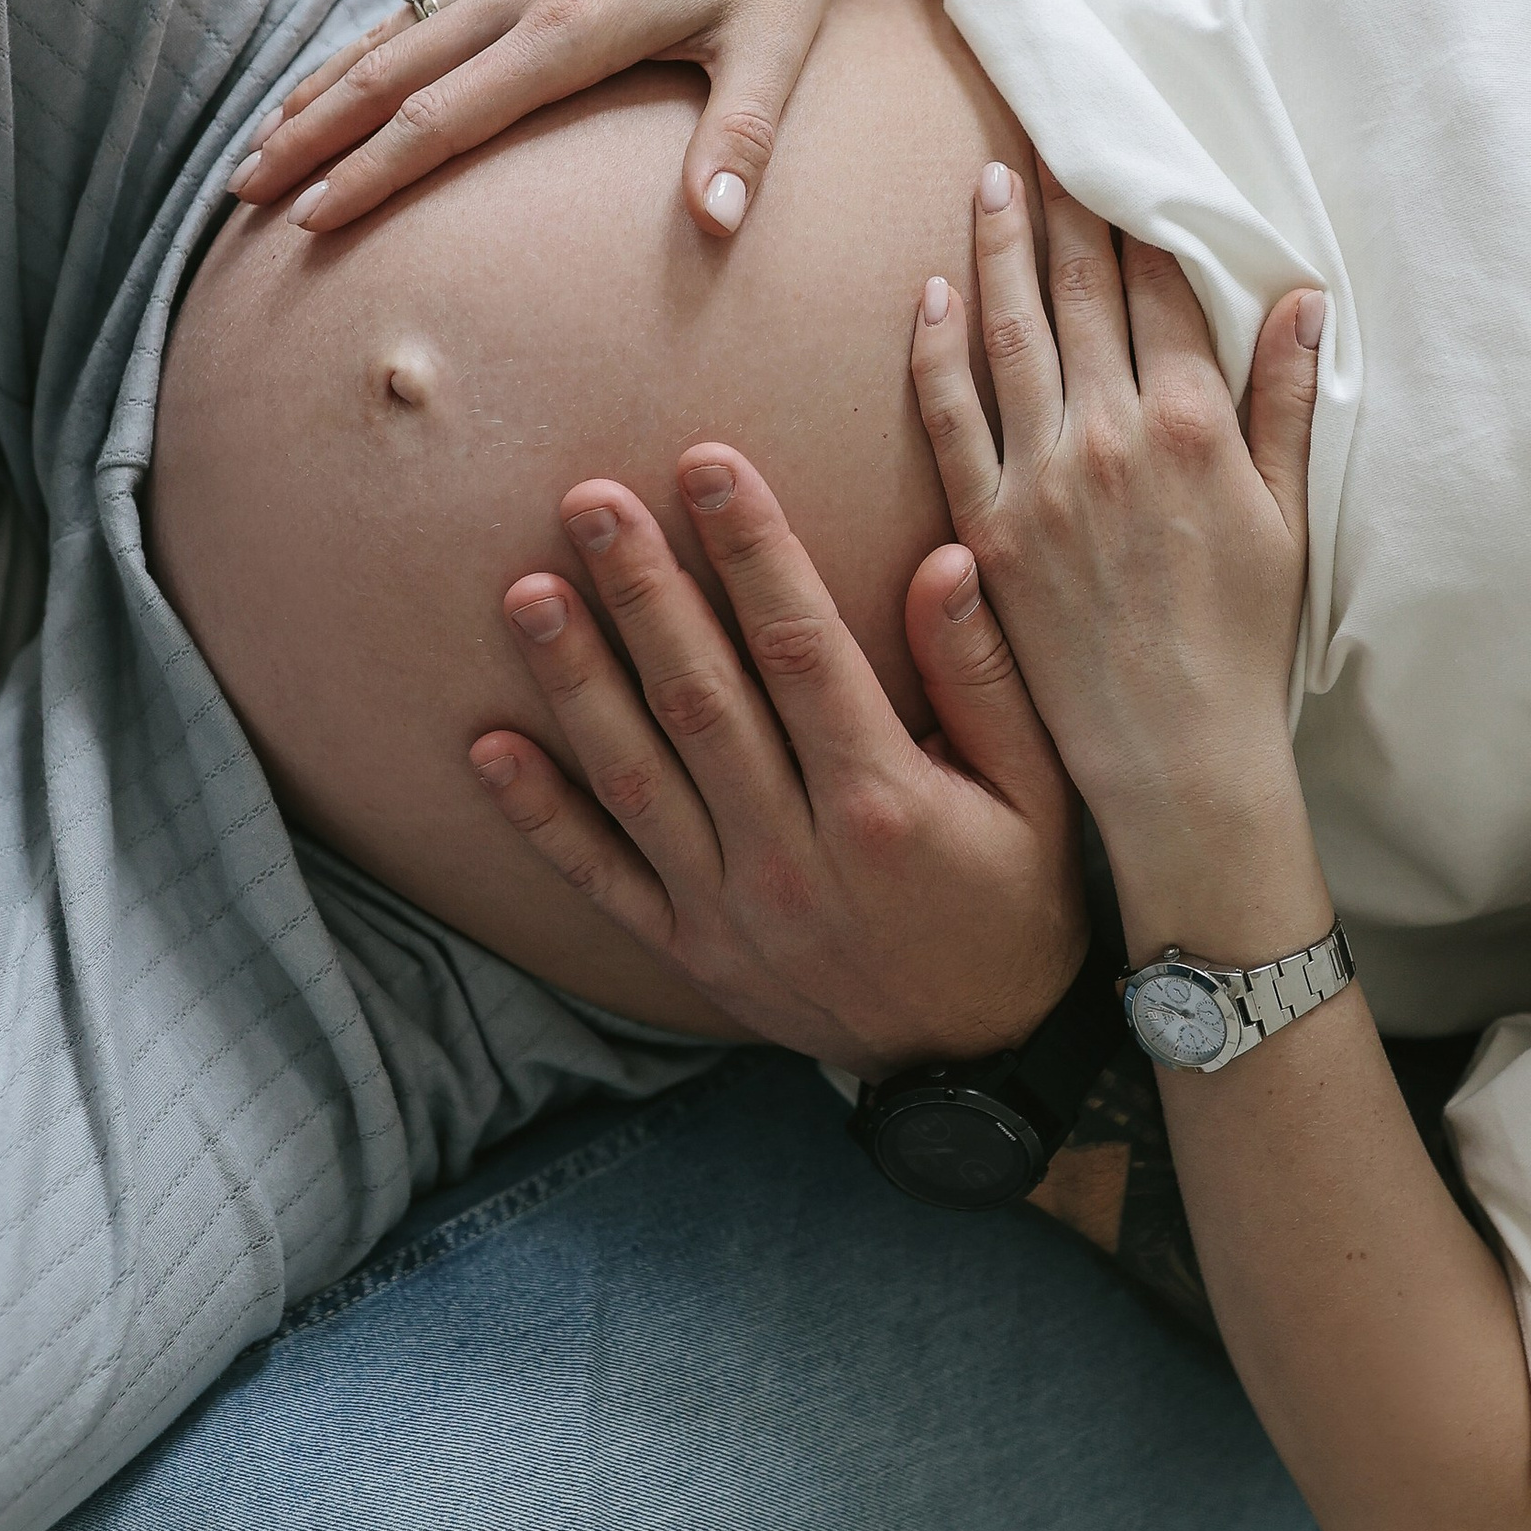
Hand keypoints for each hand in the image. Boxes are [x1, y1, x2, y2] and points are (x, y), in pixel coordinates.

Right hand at [226, 0, 856, 242]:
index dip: (374, 171)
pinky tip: (333, 78)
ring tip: (257, 148)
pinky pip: (421, 1)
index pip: (449, 114)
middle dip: (311, 137)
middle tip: (240, 195)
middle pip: (392, 73)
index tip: (312, 221)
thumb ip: (743, 137)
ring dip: (320, 91)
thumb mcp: (781, 43)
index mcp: (580, 21)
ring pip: (393, 31)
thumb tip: (719, 228)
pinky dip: (364, 45)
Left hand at [467, 444, 1084, 1069]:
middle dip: (642, 590)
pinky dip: (540, 816)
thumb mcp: (1040, 798)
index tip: (708, 465)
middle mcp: (795, 853)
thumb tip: (943, 561)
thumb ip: (986, 682)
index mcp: (883, 803)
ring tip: (527, 592)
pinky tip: (490, 747)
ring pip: (637, 776)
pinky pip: (602, 878)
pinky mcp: (691, 950)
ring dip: (576, 681)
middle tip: (590, 500)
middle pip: (701, 699)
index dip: (750, 550)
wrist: (975, 1065)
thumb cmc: (1018, 909)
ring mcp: (732, 908)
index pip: (800, 647)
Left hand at [907, 158, 1323, 887]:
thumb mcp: (1288, 517)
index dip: (1136, 215)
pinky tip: (930, 293)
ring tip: (985, 183)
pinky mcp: (990, 526)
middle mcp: (1112, 436)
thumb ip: (1285, 403)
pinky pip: (952, 417)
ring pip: (1009, 334)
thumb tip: (1300, 297)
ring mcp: (1042, 479)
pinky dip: (937, 349)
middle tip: (1038, 133)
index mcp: (1195, 426)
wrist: (1177, 756)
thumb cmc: (1245, 644)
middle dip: (1062, 207)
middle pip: (1081, 293)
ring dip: (997, 250)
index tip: (1115, 153)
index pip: (1158, 291)